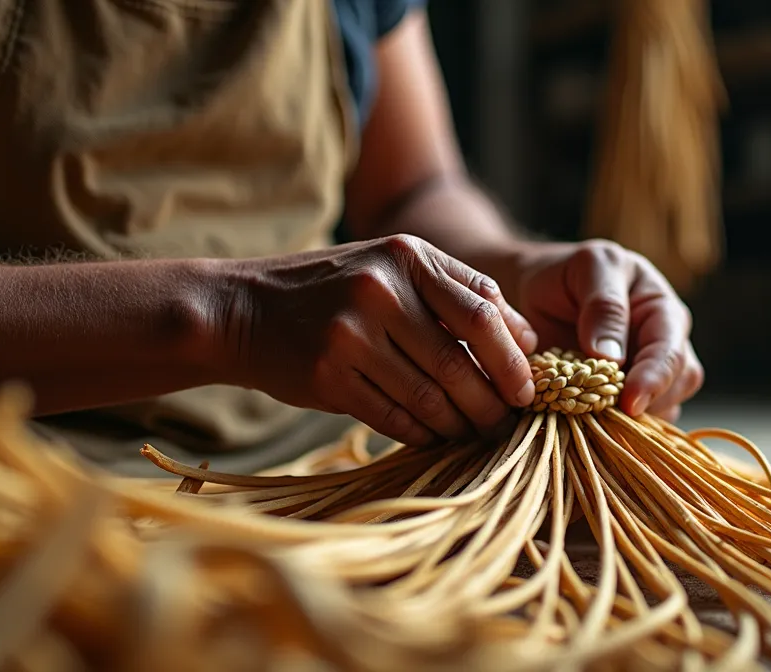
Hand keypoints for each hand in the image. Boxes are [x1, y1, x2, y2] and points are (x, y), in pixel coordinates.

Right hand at [227, 235, 536, 445]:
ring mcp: (352, 332)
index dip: (515, 355)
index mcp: (408, 255)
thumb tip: (527, 339)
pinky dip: (421, 432)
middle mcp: (382, 288)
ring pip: (430, 395)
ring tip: (473, 434)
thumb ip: (457, 292)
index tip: (528, 386)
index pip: (484, 308)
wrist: (241, 309)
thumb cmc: (334, 290)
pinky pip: (394, 416)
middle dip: (493, 400)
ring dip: (459, 423)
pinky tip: (432, 436)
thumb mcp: (393, 267)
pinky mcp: (329, 374)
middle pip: (461, 359)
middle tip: (507, 422)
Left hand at [505, 240, 703, 421]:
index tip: (630, 402)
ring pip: (665, 407)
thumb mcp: (588, 268)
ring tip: (598, 422)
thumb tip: (611, 357)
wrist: (539, 293)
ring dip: (636, 421)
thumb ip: (604, 306)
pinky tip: (592, 427)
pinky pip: (636, 423)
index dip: (654, 378)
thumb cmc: (566, 275)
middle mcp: (665, 344)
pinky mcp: (628, 397)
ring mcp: (649, 373)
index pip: (671, 351)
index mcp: (662, 310)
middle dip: (650, 403)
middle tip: (610, 418)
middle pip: (679, 383)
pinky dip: (618, 429)